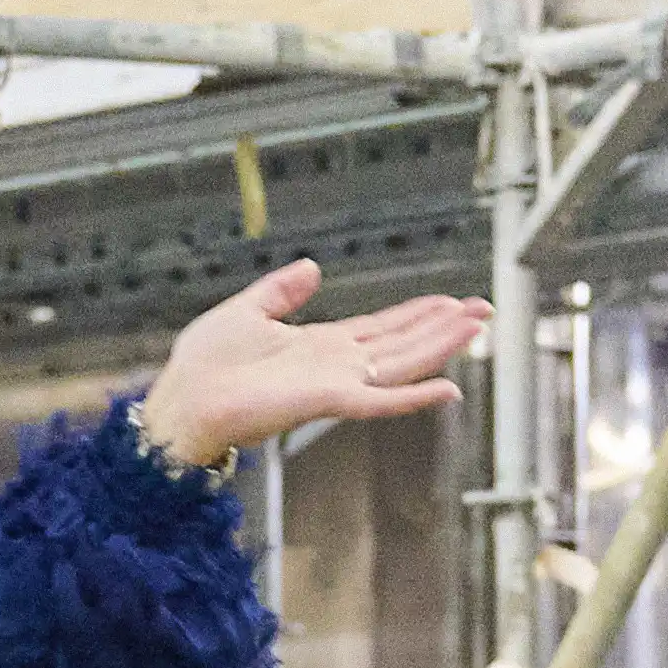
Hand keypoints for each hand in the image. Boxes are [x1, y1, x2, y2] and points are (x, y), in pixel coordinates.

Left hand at [132, 261, 491, 471]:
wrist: (183, 401)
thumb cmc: (204, 366)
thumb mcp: (245, 311)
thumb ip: (281, 291)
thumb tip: (313, 266)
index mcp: (319, 345)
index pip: (381, 328)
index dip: (417, 314)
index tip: (451, 300)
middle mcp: (335, 365)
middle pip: (402, 343)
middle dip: (443, 326)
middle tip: (484, 310)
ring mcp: (335, 384)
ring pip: (402, 363)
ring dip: (440, 346)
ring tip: (477, 328)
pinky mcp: (326, 401)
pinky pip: (379, 400)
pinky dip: (413, 396)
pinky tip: (447, 389)